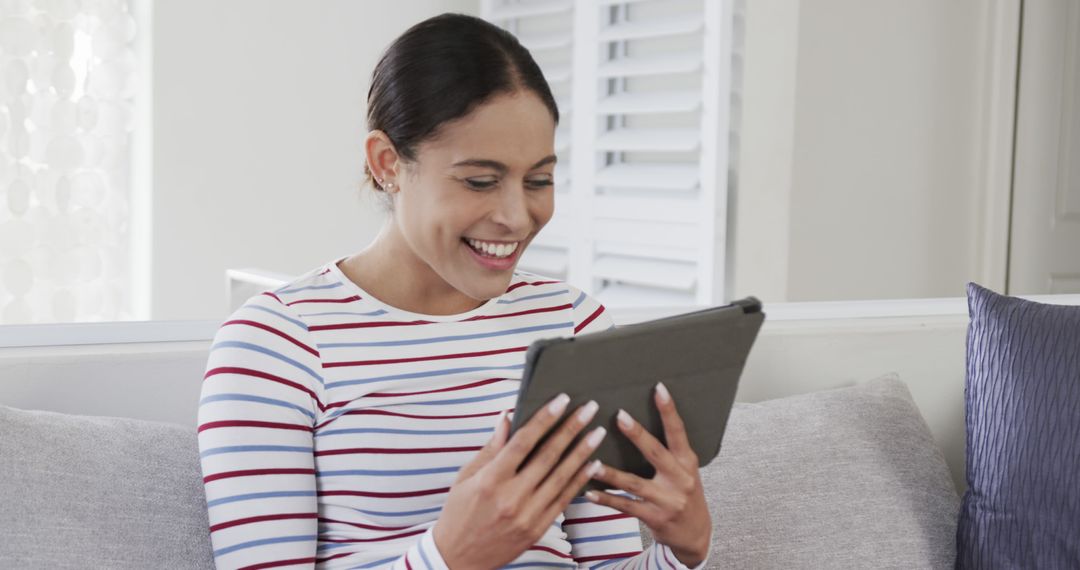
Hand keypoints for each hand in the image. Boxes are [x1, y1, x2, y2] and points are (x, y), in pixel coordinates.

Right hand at [432, 394, 607, 569]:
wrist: (459, 558)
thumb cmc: (458, 512)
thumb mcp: (466, 477)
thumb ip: (491, 448)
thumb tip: (507, 418)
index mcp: (490, 480)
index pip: (523, 442)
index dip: (544, 419)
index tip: (561, 400)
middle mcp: (511, 497)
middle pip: (548, 456)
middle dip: (571, 429)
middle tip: (589, 408)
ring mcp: (527, 515)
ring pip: (561, 477)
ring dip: (582, 452)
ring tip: (597, 432)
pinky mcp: (537, 529)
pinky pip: (563, 499)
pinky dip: (580, 480)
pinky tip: (593, 464)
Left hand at [584, 382, 711, 566]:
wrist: (695, 534)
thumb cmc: (684, 493)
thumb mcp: (686, 469)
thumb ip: (670, 450)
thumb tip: (642, 418)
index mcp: (687, 462)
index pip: (678, 431)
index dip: (669, 410)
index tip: (658, 388)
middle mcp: (680, 479)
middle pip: (656, 452)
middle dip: (637, 434)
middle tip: (619, 415)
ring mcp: (667, 500)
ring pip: (634, 484)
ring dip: (611, 473)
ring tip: (591, 462)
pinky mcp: (654, 517)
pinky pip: (626, 506)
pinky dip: (606, 499)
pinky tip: (589, 492)